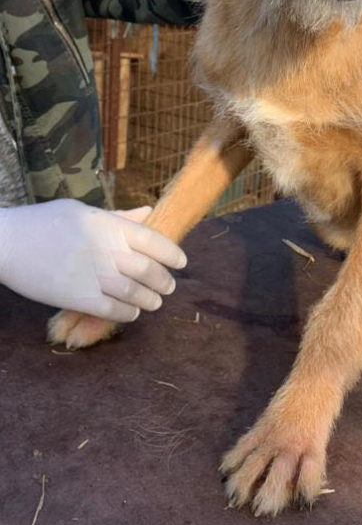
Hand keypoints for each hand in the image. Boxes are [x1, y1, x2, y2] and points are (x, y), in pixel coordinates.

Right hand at [0, 199, 185, 321]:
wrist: (6, 243)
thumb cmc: (43, 223)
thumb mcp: (82, 211)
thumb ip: (118, 217)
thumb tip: (148, 212)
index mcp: (109, 225)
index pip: (154, 240)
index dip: (172, 253)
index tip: (181, 262)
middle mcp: (106, 249)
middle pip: (149, 270)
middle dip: (164, 281)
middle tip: (168, 287)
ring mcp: (93, 274)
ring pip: (136, 293)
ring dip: (150, 300)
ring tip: (154, 303)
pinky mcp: (78, 297)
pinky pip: (113, 310)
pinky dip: (128, 313)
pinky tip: (132, 312)